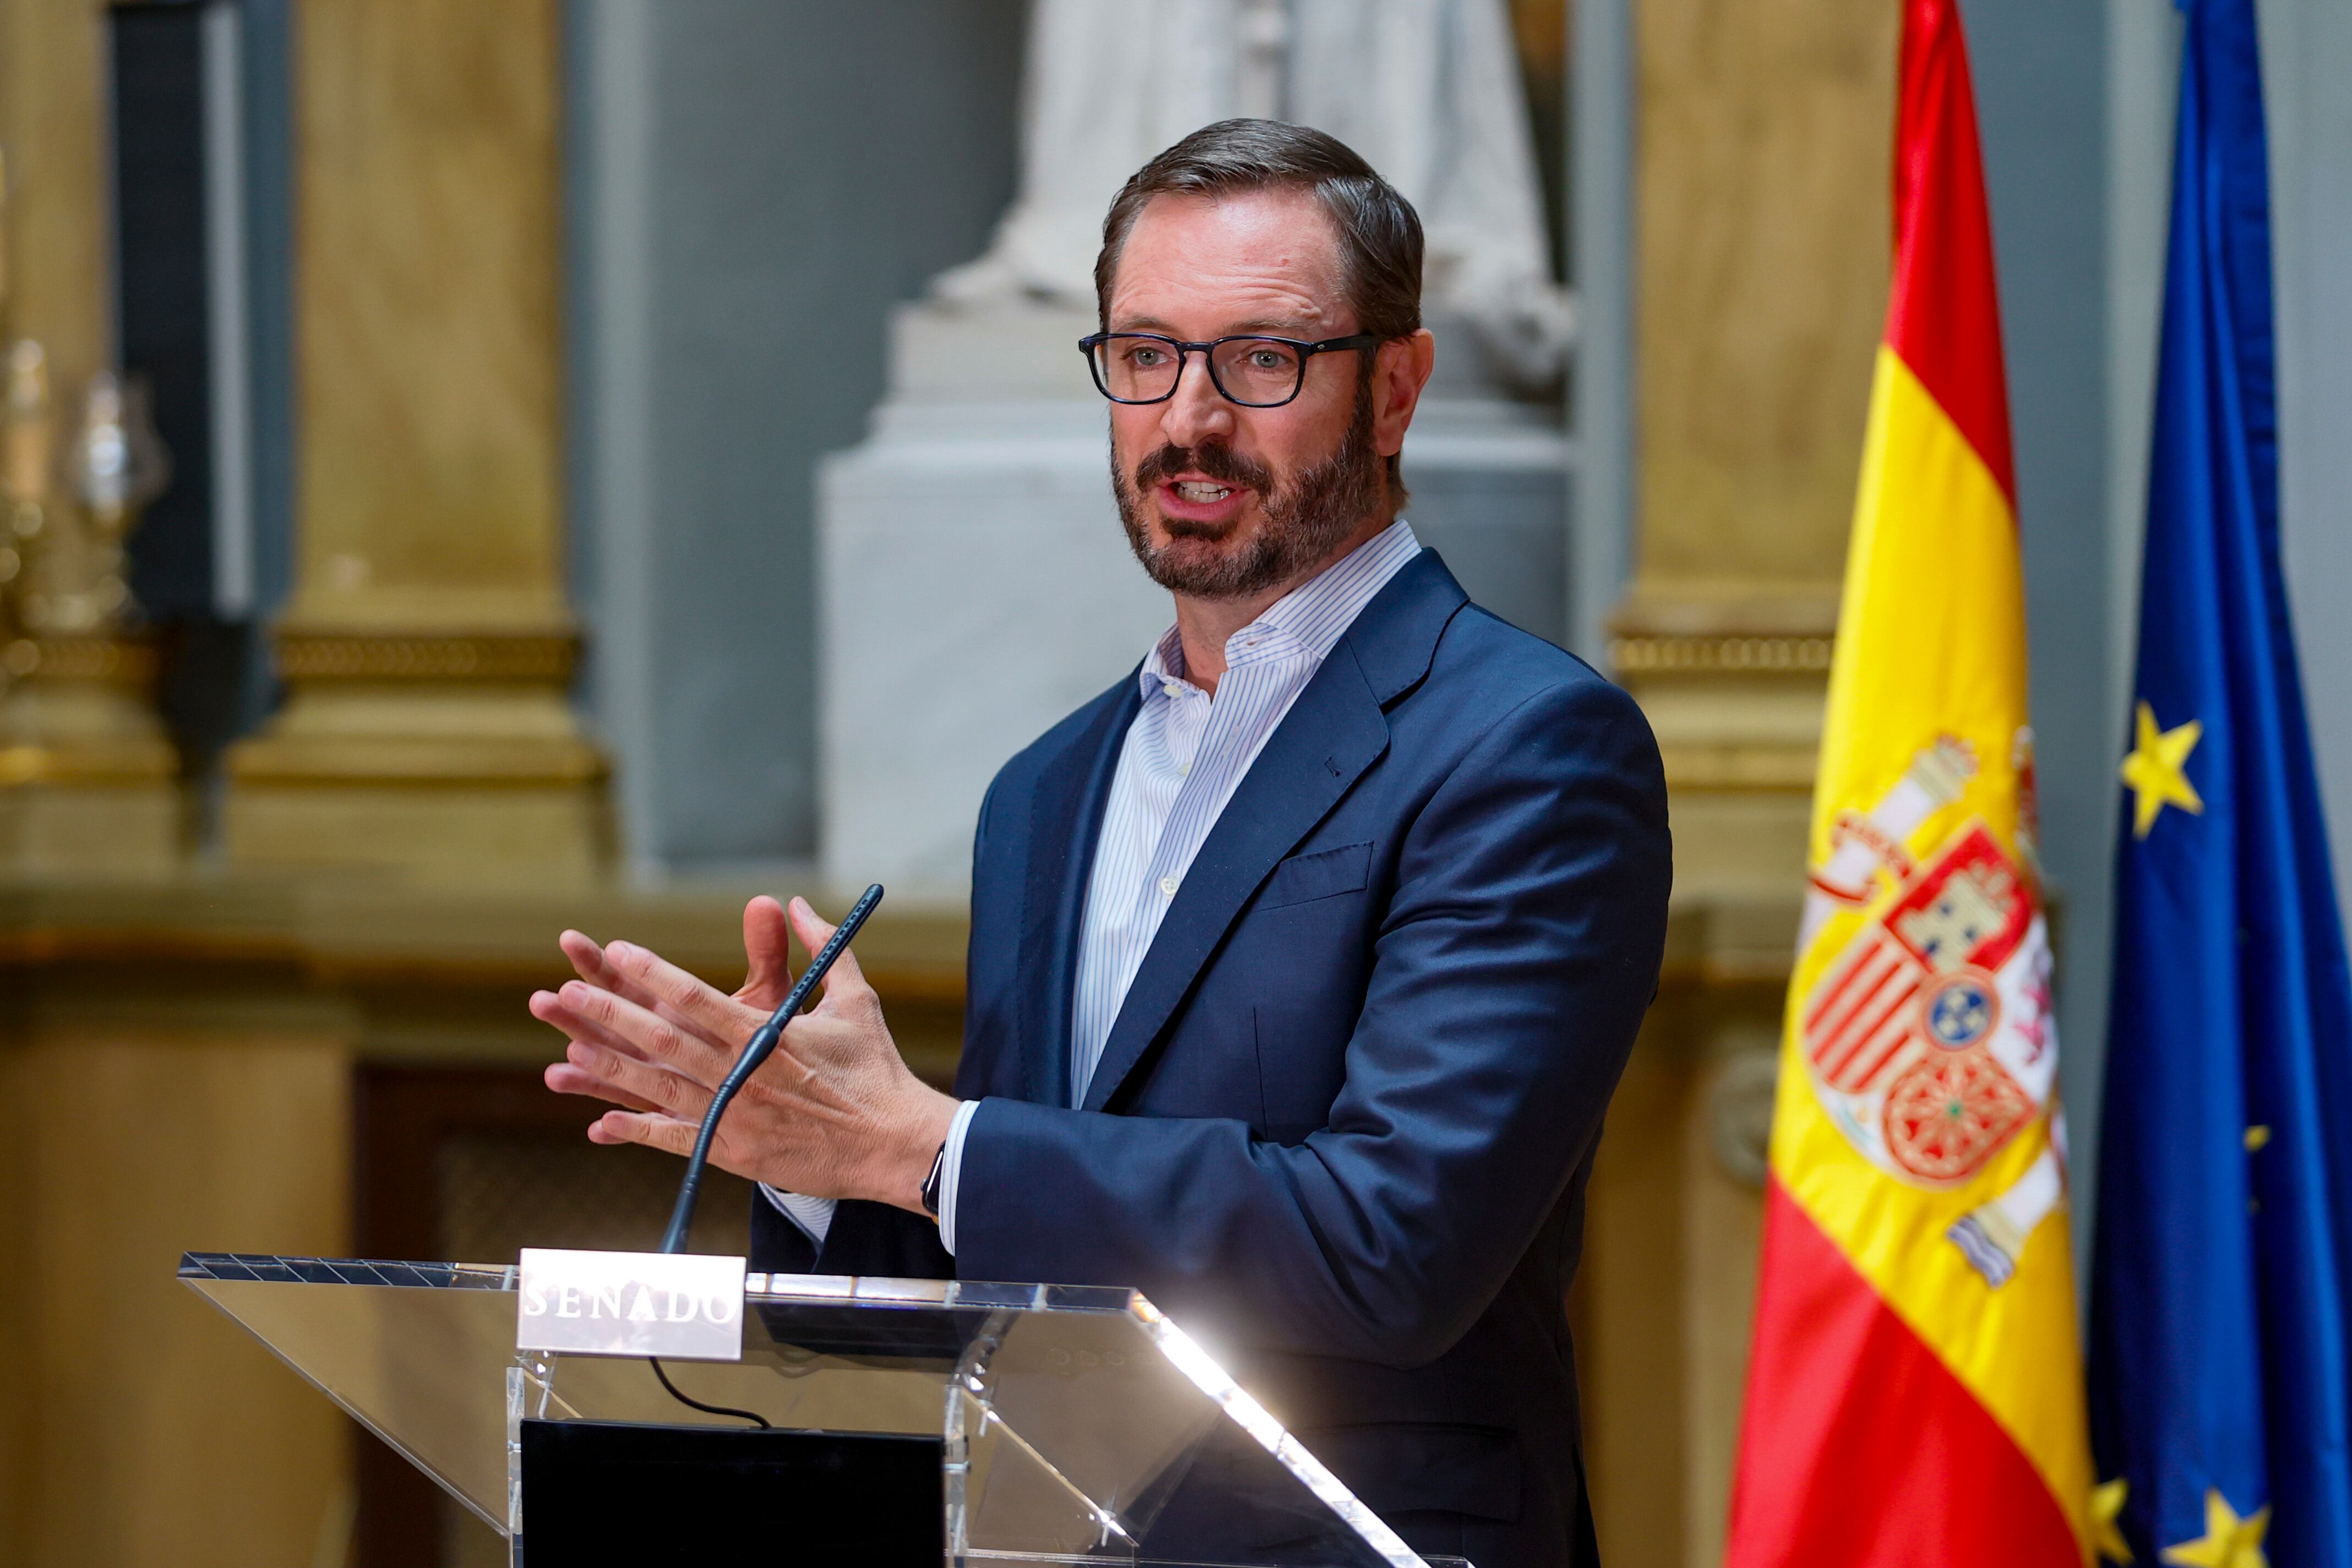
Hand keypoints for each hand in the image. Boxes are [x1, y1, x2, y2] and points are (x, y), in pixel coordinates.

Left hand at [531, 895, 958, 1212]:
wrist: (894, 1145)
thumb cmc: (877, 1071)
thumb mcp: (855, 999)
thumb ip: (824, 947)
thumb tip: (795, 903)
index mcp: (767, 1035)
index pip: (697, 998)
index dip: (652, 975)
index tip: (616, 952)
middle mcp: (742, 1075)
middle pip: (664, 1040)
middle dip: (610, 1015)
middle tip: (567, 993)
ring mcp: (734, 1117)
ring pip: (659, 1088)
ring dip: (609, 1069)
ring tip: (565, 1051)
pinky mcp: (735, 1154)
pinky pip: (676, 1141)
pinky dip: (638, 1131)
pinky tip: (601, 1123)